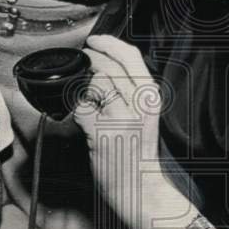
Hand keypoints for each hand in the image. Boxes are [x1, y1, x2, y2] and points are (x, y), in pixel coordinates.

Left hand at [73, 35, 163, 228]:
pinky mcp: (102, 131)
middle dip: (90, 58)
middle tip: (82, 60)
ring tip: (85, 98)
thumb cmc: (138, 153)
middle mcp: (139, 102)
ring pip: (94, 83)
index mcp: (151, 95)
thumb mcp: (144, 115)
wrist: (140, 187)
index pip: (131, 56)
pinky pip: (81, 108)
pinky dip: (77, 111)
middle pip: (109, 65)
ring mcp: (121, 116)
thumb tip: (103, 71)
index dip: (109, 43)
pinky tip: (82, 121)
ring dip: (83, 87)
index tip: (95, 41)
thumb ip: (130, 92)